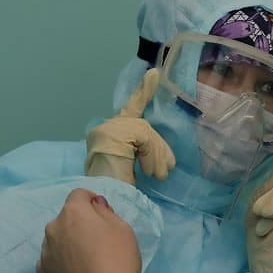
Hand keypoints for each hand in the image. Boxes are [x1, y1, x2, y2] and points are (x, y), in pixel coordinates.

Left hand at [37, 189, 141, 272]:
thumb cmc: (119, 258)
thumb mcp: (123, 229)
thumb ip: (105, 212)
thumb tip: (95, 205)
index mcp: (73, 212)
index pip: (78, 195)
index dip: (91, 201)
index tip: (102, 213)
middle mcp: (53, 228)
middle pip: (67, 218)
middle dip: (80, 224)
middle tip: (99, 241)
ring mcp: (45, 251)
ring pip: (58, 239)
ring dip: (69, 242)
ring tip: (88, 261)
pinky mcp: (42, 272)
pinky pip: (53, 259)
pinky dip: (62, 262)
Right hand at [85, 68, 175, 184]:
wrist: (104, 198)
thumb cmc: (119, 190)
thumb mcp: (136, 168)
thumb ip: (145, 154)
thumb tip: (167, 159)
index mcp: (110, 135)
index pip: (131, 109)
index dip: (143, 92)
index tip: (154, 74)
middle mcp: (105, 128)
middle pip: (145, 126)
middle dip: (159, 148)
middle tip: (167, 168)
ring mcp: (107, 130)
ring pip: (146, 132)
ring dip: (157, 156)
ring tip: (158, 174)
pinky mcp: (112, 134)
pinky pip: (145, 138)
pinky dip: (152, 155)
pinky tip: (150, 171)